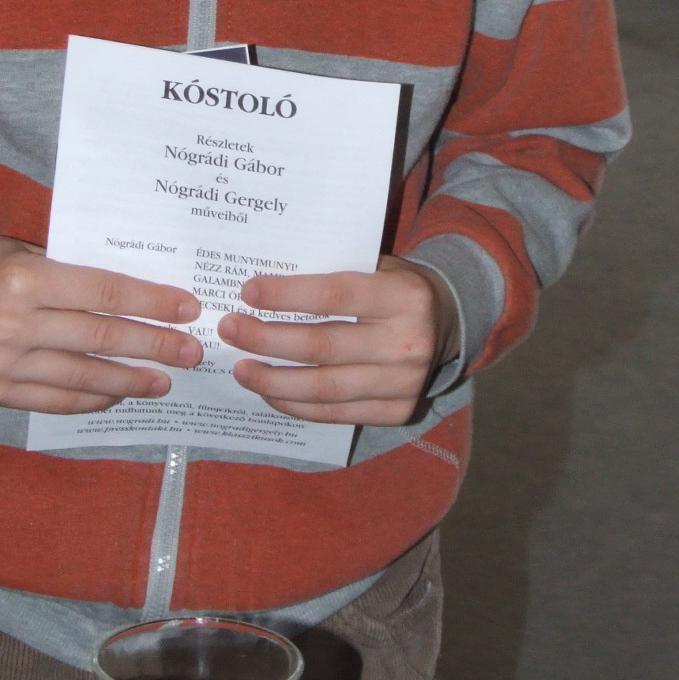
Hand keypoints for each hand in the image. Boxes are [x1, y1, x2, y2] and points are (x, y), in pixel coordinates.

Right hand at [0, 235, 201, 413]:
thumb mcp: (31, 252)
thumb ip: (79, 273)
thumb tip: (148, 296)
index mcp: (25, 278)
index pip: (104, 293)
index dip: (152, 302)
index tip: (187, 308)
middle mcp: (12, 323)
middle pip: (101, 338)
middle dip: (154, 345)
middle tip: (190, 350)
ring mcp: (3, 364)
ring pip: (83, 376)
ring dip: (131, 379)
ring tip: (164, 379)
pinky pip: (58, 400)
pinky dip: (94, 397)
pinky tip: (120, 393)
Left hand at [216, 256, 458, 425]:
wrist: (448, 322)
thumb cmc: (396, 287)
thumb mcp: (376, 266)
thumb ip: (332, 272)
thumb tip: (262, 285)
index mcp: (403, 296)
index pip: (333, 296)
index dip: (286, 295)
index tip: (247, 292)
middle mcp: (407, 343)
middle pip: (321, 346)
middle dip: (266, 339)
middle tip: (230, 329)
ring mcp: (404, 383)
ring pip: (323, 388)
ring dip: (273, 380)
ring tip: (241, 368)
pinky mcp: (397, 412)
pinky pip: (334, 413)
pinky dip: (296, 405)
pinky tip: (269, 391)